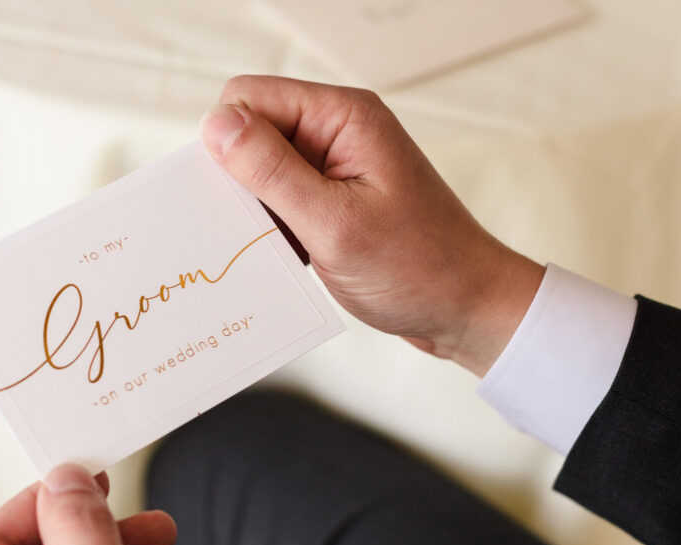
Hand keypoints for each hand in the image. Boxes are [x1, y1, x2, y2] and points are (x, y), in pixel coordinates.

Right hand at [201, 76, 543, 375]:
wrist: (466, 310)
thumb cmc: (418, 269)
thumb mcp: (334, 223)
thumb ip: (271, 172)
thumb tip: (214, 125)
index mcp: (343, 116)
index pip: (248, 98)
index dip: (228, 144)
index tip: (240, 197)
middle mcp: (338, 130)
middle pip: (251, 132)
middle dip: (241, 180)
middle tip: (266, 229)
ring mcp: (336, 165)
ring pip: (260, 169)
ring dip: (259, 210)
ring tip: (289, 248)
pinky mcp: (334, 197)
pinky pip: (281, 198)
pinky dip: (275, 227)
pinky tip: (295, 256)